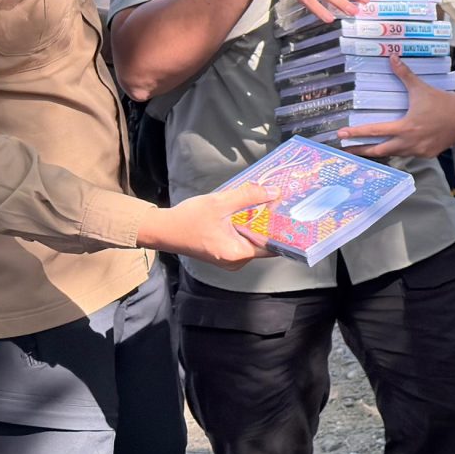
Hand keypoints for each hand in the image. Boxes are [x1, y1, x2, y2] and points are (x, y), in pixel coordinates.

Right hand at [137, 179, 276, 267]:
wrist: (161, 230)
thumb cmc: (188, 219)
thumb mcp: (220, 203)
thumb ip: (249, 196)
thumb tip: (274, 192)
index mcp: (238, 253)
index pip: (273, 245)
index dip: (283, 229)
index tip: (292, 213)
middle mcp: (237, 261)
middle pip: (264, 242)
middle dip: (271, 223)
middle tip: (280, 203)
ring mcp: (230, 259)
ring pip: (253, 240)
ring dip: (258, 223)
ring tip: (266, 203)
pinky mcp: (224, 253)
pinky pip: (242, 240)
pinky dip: (246, 227)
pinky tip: (248, 211)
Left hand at [337, 59, 454, 159]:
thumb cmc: (442, 101)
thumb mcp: (420, 88)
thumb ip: (404, 74)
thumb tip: (392, 57)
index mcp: (405, 127)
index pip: (375, 131)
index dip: (356, 133)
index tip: (341, 136)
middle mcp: (410, 142)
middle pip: (379, 150)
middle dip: (362, 150)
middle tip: (347, 151)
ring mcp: (419, 151)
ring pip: (394, 154)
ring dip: (381, 152)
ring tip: (367, 150)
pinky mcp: (428, 154)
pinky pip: (409, 154)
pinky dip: (401, 150)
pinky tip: (396, 147)